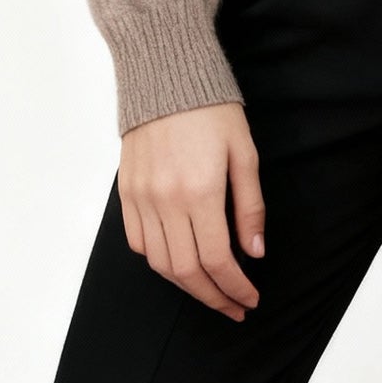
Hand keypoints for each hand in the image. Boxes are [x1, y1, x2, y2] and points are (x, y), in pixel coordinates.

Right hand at [118, 100, 266, 320]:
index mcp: (200, 191)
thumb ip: (250, 206)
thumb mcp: (244, 152)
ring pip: (160, 264)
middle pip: (186, 272)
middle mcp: (166, 200)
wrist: (166, 75)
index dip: (235, 288)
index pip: (217, 260)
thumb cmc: (212, 109)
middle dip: (213, 297)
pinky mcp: (126, 192)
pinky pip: (138, 242)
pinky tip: (178, 262)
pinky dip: (158, 261)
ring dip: (186, 286)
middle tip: (233, 308)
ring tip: (210, 290)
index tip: (250, 299)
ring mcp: (142, 198)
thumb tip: (255, 252)